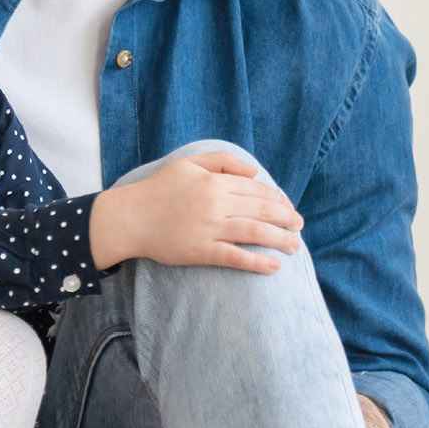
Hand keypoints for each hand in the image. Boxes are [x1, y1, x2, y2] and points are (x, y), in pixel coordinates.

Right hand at [90, 149, 302, 272]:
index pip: (256, 189)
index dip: (277, 198)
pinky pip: (235, 256)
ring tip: (295, 245)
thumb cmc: (157, 189)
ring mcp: (209, 228)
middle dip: (286, 218)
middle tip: (299, 226)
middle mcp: (216, 203)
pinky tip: (274, 266)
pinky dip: (257, 262)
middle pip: (262, 209)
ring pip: (254, 232)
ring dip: (280, 239)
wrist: (129, 217)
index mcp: (214, 182)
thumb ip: (222, 161)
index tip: (288, 207)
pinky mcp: (201, 251)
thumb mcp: (188, 164)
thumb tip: (254, 171)